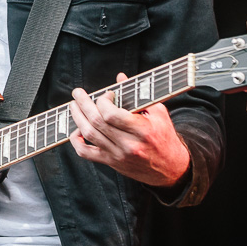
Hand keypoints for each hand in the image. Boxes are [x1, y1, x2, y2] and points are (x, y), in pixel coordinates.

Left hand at [68, 75, 190, 187]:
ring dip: (77, 117)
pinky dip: (76, 141)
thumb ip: (138, 95)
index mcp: (143, 131)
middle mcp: (129, 144)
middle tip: (78, 93)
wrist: (172, 168)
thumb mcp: (158, 114)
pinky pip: (86, 153)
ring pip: (89, 134)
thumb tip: (120, 77)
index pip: (111, 115)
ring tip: (74, 106)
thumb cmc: (165, 137)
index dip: (103, 101)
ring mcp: (118, 155)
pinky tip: (76, 130)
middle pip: (97, 122)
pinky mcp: (112, 163)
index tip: (107, 95)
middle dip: (83, 104)